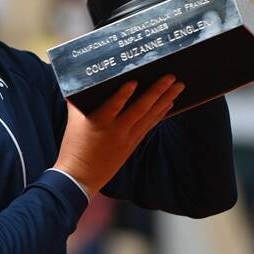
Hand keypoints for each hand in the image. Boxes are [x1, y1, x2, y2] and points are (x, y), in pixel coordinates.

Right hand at [55, 75, 184, 193]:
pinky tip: (169, 104)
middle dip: (157, 91)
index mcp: (99, 122)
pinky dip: (160, 114)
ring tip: (178, 87)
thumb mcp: (74, 122)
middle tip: (171, 77)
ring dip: (165, 100)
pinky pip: (149, 126)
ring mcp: (127, 138)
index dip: (123, 94)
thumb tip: (80, 83)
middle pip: (140, 108)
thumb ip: (78, 102)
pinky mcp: (132, 144)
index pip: (112, 105)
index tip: (134, 81)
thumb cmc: (74, 146)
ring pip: (149, 116)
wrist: (80, 176)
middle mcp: (116, 130)